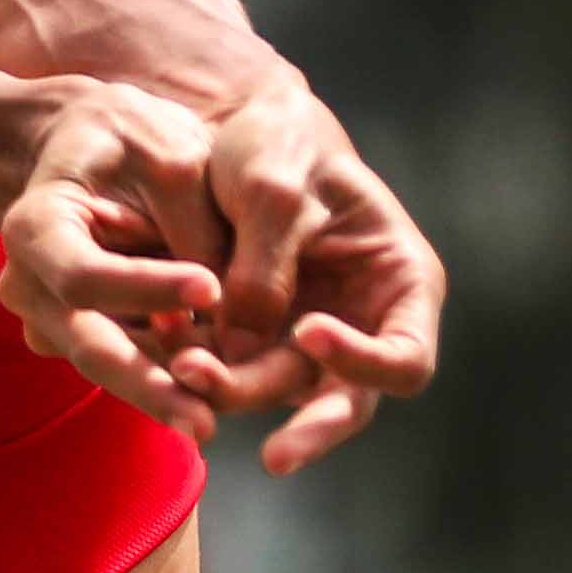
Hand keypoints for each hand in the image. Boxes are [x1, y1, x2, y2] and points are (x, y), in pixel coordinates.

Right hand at [0, 80, 240, 428]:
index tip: (212, 289)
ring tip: (212, 420)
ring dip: (161, 393)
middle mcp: (28, 284)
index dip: (145, 287)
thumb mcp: (171, 155)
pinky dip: (163, 377)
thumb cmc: (130, 137)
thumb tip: (225, 306)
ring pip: (107, 367)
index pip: (84, 273)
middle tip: (204, 423)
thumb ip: (196, 225)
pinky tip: (208, 396)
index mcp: (35, 226)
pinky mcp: (80, 338)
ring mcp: (48, 319)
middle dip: (147, 385)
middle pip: (87, 345)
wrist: (87, 147)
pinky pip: (124, 363)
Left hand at [178, 86, 447, 472]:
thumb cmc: (281, 141)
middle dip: (300, 421)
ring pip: (277, 392)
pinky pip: (233, 370)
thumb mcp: (274, 187)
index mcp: (401, 281)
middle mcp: (364, 323)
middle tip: (264, 446)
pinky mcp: (257, 340)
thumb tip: (239, 352)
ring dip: (232, 388)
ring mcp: (312, 338)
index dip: (364, 361)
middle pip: (345, 401)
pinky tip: (166, 350)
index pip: (406, 358)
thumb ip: (263, 268)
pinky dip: (202, 364)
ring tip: (181, 365)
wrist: (238, 126)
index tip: (310, 330)